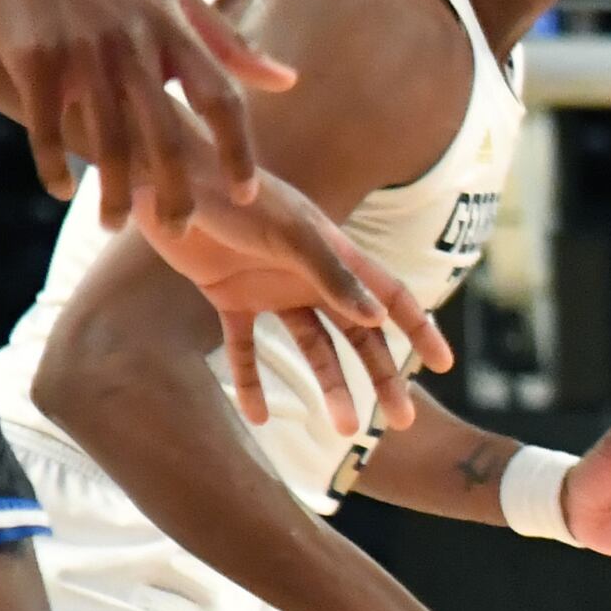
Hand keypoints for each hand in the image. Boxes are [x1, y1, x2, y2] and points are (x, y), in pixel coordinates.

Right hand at [0, 0, 290, 237]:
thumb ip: (229, 44)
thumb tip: (287, 82)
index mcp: (174, 31)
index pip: (222, 100)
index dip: (237, 152)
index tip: (247, 194)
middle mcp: (135, 44)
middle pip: (167, 133)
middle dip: (177, 190)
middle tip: (180, 230)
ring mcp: (83, 51)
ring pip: (107, 138)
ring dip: (114, 189)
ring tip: (116, 225)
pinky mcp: (33, 55)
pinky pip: (47, 122)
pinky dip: (54, 161)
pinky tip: (61, 189)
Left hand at [146, 173, 454, 435]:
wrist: (168, 180)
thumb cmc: (236, 198)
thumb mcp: (289, 235)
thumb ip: (332, 276)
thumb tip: (377, 319)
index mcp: (336, 254)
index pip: (391, 297)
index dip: (419, 330)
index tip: (443, 364)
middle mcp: (311, 276)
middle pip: (359, 335)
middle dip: (382, 377)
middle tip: (401, 420)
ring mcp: (272, 289)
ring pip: (311, 349)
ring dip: (330, 388)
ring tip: (344, 431)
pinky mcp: (229, 298)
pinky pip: (244, 348)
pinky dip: (251, 382)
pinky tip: (258, 416)